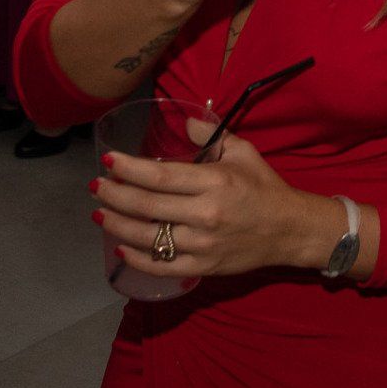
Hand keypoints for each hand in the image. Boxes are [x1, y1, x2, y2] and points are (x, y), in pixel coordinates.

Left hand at [94, 132, 341, 278]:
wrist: (290, 230)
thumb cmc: (264, 188)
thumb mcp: (244, 152)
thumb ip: (212, 136)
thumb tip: (183, 121)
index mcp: (215, 182)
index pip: (160, 177)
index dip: (128, 169)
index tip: (107, 161)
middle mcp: (205, 214)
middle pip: (147, 206)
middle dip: (114, 195)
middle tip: (96, 187)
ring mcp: (203, 244)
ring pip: (148, 238)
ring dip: (117, 225)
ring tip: (99, 213)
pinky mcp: (203, 266)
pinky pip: (161, 266)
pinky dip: (136, 259)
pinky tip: (120, 247)